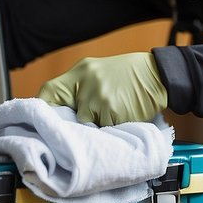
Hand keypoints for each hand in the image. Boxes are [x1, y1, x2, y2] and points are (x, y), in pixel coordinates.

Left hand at [38, 52, 167, 125]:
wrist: (158, 75)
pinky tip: (119, 121)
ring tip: (108, 120)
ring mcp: (98, 98)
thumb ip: (81, 88)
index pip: (49, 92)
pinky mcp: (111, 111)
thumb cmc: (128, 76)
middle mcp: (86, 83)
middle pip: (65, 115)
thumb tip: (62, 113)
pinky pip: (102, 130)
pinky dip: (109, 131)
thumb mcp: (99, 73)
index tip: (45, 122)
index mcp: (81, 72)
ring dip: (94, 128)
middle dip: (70, 125)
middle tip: (79, 129)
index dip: (44, 109)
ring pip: (84, 125)